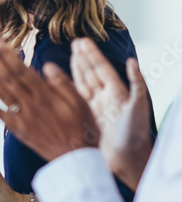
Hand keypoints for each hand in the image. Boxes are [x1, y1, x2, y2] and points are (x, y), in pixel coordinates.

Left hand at [0, 38, 98, 161]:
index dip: (7, 54)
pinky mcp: (17, 129)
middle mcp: (31, 104)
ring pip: (1, 93)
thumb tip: (46, 65)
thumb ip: (62, 83)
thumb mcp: (79, 102)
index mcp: (46, 95)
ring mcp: (22, 117)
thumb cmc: (80, 127)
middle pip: (7, 78)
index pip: (22, 70)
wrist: (74, 157)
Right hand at [70, 38, 151, 189]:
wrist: (127, 159)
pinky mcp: (87, 119)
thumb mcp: (139, 107)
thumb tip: (132, 62)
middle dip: (83, 58)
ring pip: (83, 84)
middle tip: (75, 43)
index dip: (92, 55)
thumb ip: (136, 84)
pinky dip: (69, 89)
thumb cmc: (135, 135)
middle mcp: (105, 99)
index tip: (82, 42)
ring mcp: (96, 108)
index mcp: (117, 93)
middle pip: (92, 74)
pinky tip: (62, 82)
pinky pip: (76, 100)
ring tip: (70, 56)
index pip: (101, 69)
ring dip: (77, 70)